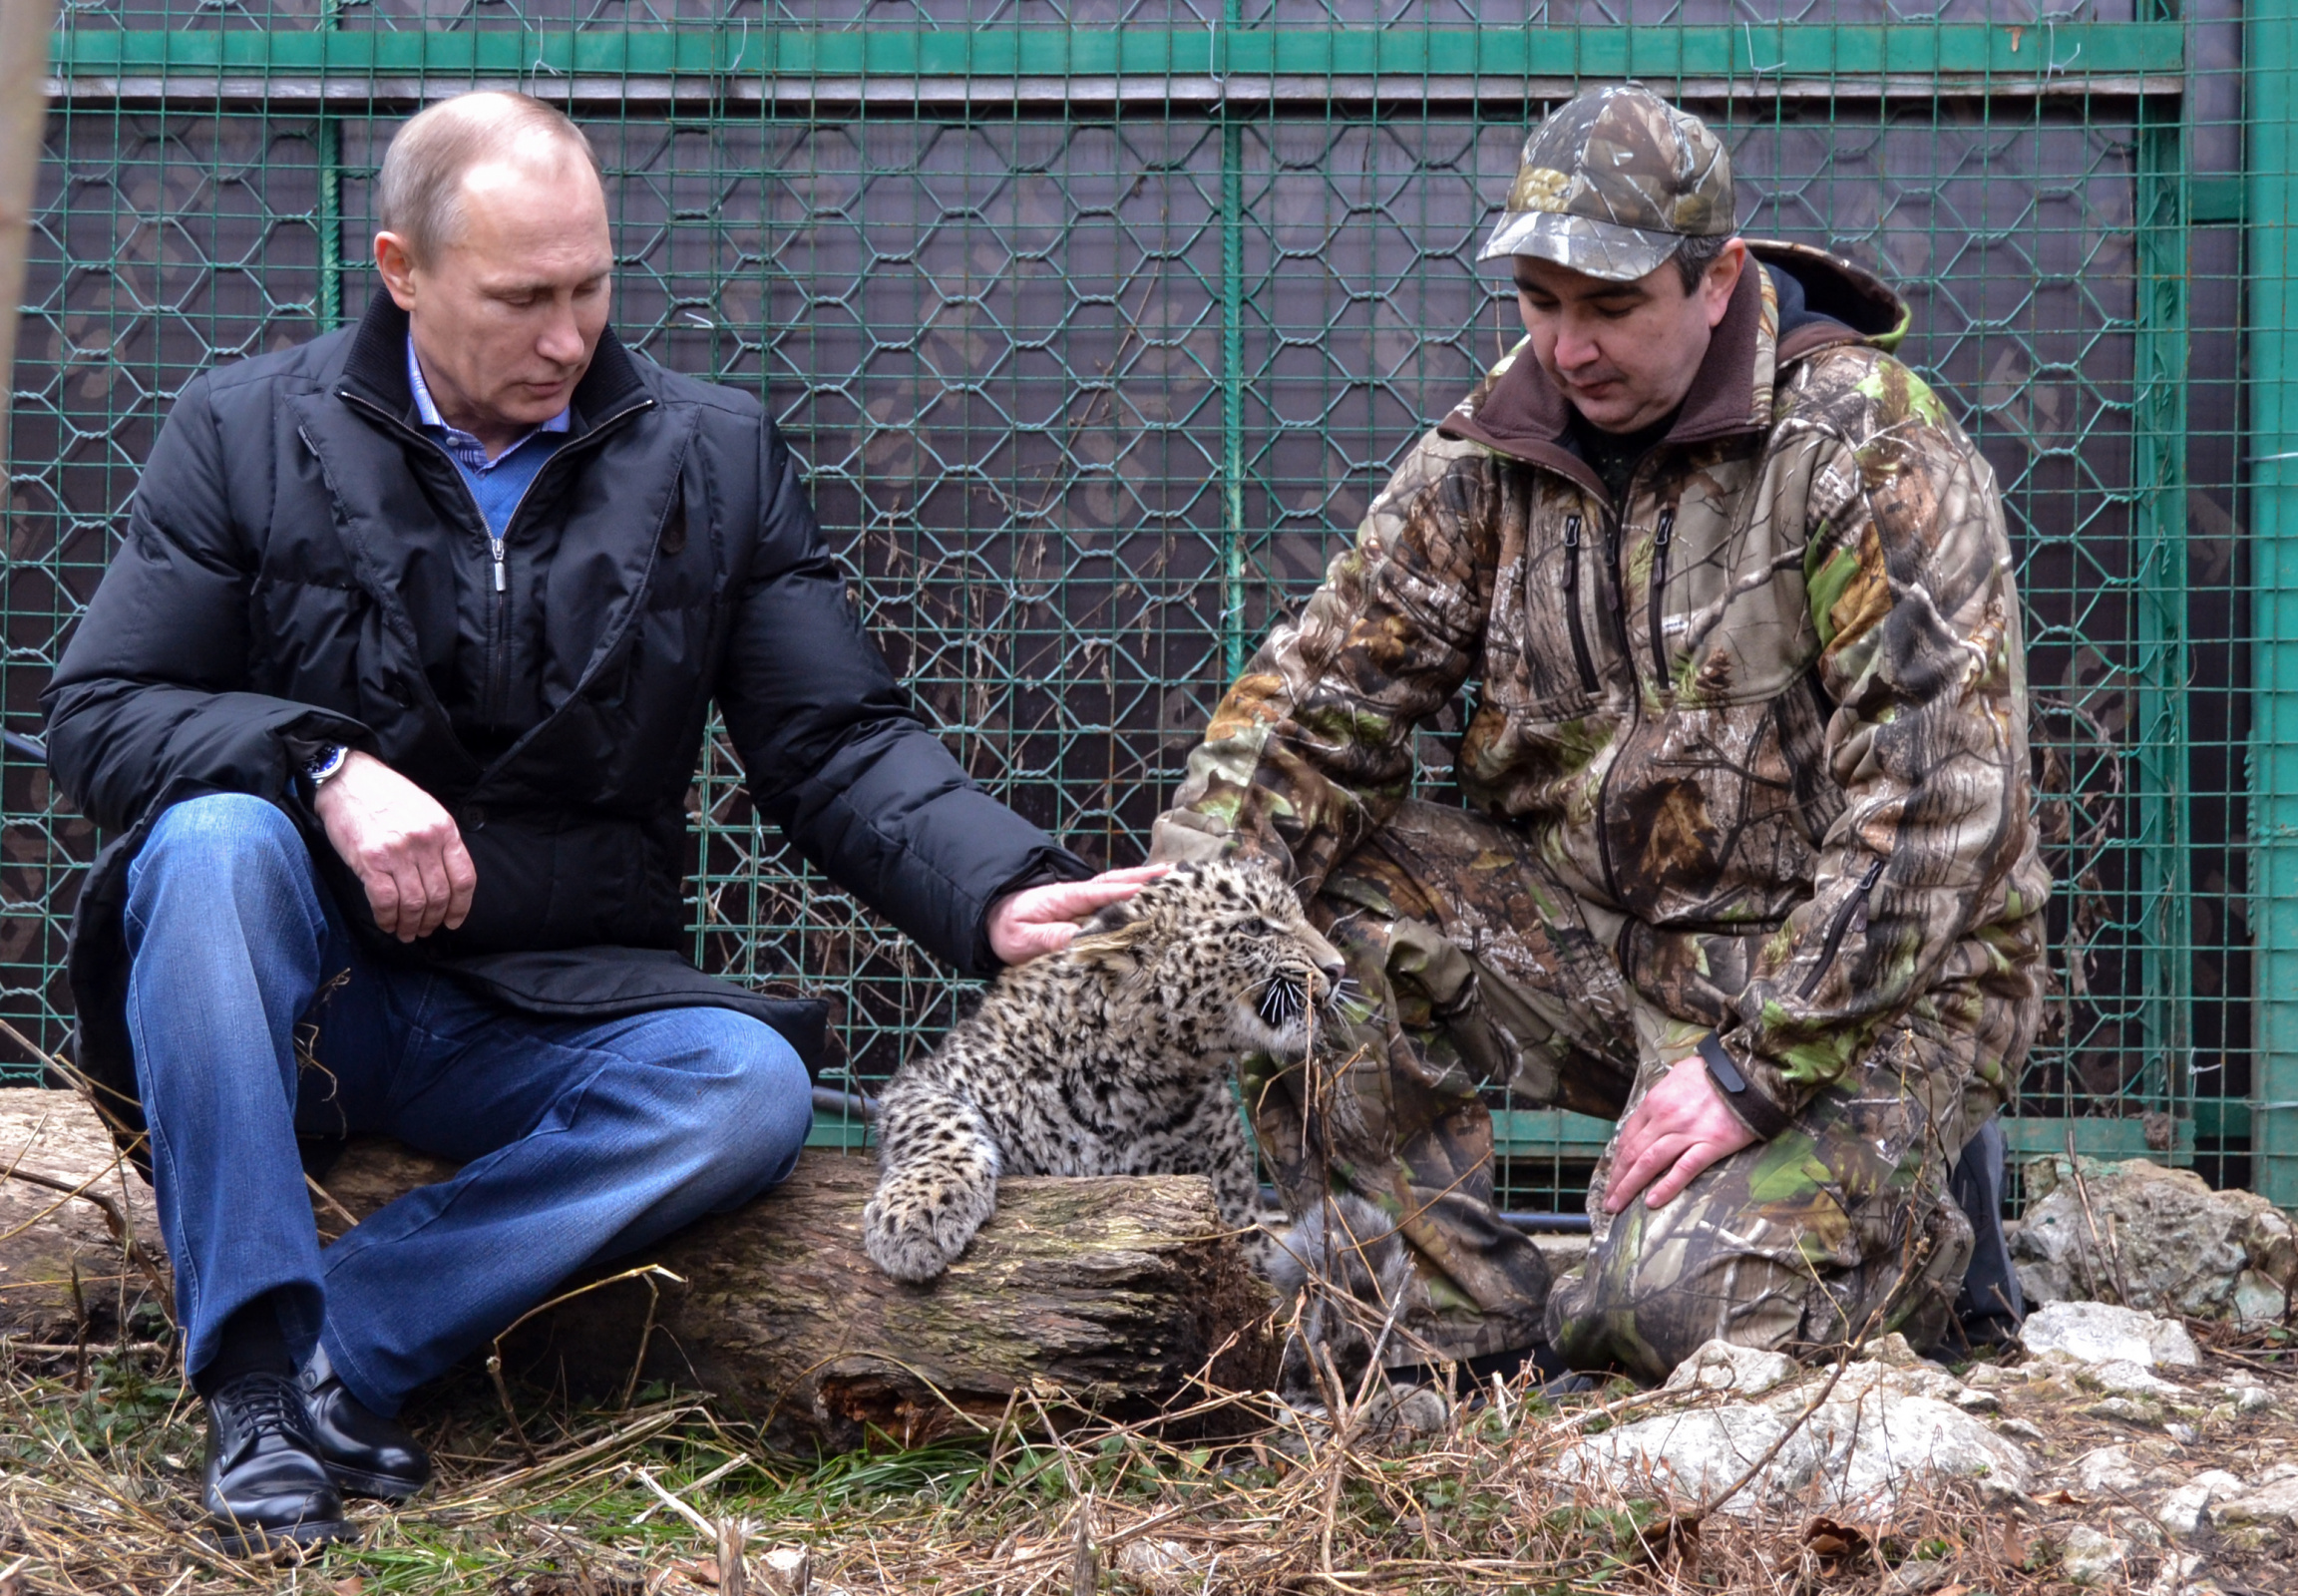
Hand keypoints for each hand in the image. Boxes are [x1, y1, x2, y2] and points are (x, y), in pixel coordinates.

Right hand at [312, 750, 477, 941]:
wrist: (348, 779)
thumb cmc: (387, 795)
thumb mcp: (426, 810)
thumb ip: (439, 841)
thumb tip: (445, 880)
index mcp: (444, 829)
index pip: (464, 878)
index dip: (461, 906)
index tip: (454, 920)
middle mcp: (425, 842)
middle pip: (439, 895)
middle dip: (433, 920)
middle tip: (425, 930)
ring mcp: (397, 852)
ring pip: (414, 903)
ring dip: (411, 924)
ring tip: (407, 932)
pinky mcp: (370, 860)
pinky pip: (385, 901)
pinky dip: (387, 918)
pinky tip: (387, 923)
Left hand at [987, 864, 1170, 964]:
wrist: (993, 921)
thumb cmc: (1007, 930)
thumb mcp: (1023, 939)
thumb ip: (1050, 938)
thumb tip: (1080, 939)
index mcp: (1064, 897)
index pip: (1098, 892)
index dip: (1122, 891)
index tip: (1146, 888)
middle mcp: (1079, 895)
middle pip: (1117, 882)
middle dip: (1145, 879)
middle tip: (1176, 873)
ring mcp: (1084, 901)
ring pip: (1119, 888)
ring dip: (1145, 882)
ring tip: (1175, 877)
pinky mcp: (1086, 910)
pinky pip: (1114, 899)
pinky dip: (1135, 893)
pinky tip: (1154, 894)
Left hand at [1602, 1052, 1759, 1212]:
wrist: (1748, 1074)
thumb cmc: (1714, 1073)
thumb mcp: (1678, 1076)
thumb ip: (1662, 1094)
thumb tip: (1653, 1107)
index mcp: (1655, 1102)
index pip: (1628, 1136)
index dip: (1618, 1160)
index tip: (1613, 1176)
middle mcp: (1664, 1119)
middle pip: (1633, 1153)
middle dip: (1617, 1179)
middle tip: (1608, 1200)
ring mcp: (1686, 1133)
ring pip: (1649, 1163)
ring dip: (1630, 1186)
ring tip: (1617, 1205)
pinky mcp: (1710, 1145)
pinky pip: (1683, 1169)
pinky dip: (1666, 1187)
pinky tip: (1652, 1202)